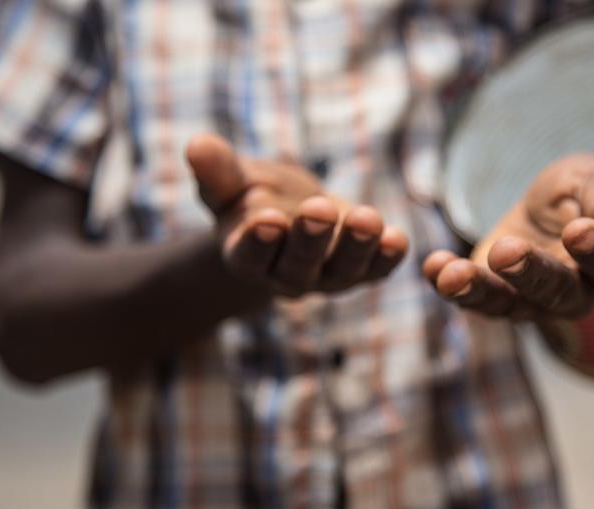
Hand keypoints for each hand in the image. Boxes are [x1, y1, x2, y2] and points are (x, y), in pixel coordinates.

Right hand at [186, 134, 408, 296]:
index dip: (259, 240)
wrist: (288, 212)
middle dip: (311, 238)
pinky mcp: (361, 271)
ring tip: (367, 218)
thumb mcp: (230, 181)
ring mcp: (327, 278)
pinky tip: (398, 239)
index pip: (249, 255)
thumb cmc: (251, 195)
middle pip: (299, 265)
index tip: (267, 219)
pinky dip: (387, 257)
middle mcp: (286, 276)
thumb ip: (216, 171)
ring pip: (342, 271)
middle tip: (319, 209)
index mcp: (245, 257)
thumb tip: (196, 146)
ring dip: (356, 247)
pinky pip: (376, 270)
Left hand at [424, 153, 593, 318]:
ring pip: (507, 304)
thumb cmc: (587, 194)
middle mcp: (575, 294)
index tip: (579, 230)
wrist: (561, 209)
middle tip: (506, 251)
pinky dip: (448, 283)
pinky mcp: (496, 293)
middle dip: (528, 272)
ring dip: (477, 290)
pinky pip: (472, 295)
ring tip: (451, 275)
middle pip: (554, 292)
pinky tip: (431, 266)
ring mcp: (532, 301)